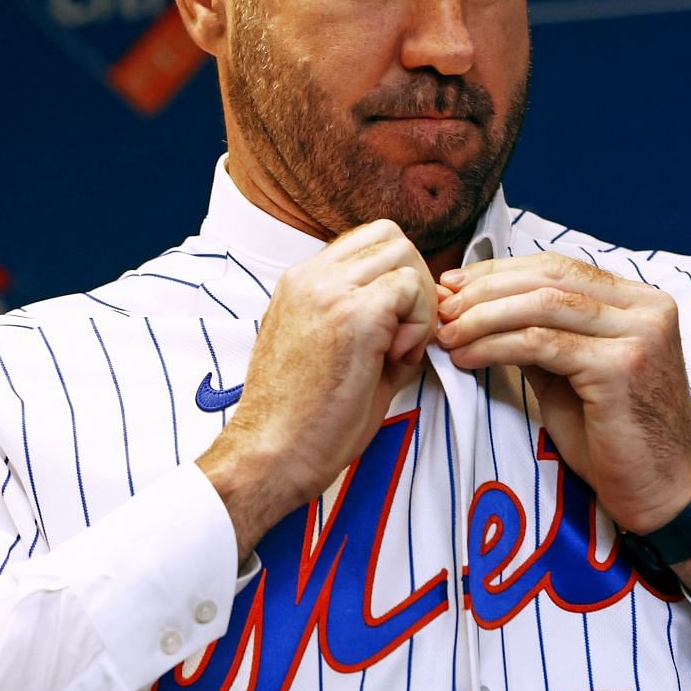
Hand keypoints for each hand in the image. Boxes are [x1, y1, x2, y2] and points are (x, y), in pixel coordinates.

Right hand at [199, 219, 438, 556]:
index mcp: (301, 282)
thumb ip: (367, 322)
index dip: (395, 277)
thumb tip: (417, 318)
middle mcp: (311, 276)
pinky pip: (412, 289)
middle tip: (406, 335)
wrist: (272, 452)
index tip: (394, 326)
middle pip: (392, 237)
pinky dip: (418, 322)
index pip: (367, 242)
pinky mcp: (355, 316)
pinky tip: (396, 358)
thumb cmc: (299, 418)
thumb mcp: (328, 350)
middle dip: (414, 282)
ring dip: (418, 302)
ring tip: (398, 350)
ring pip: (405, 257)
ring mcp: (331, 291)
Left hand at [435, 253, 690, 533]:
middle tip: (441, 307)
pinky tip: (468, 357)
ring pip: (542, 306)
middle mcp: (647, 308)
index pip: (558, 268)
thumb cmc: (613, 439)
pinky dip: (496, 346)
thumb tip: (479, 307)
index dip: (500, 272)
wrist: (660, 494)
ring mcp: (639, 334)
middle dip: (485, 289)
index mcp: (639, 301)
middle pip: (549, 279)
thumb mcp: (571, 373)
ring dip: (483, 317)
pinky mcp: (621, 366)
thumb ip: (540, 334)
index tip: (454, 285)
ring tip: (448, 334)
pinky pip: (542, 344)